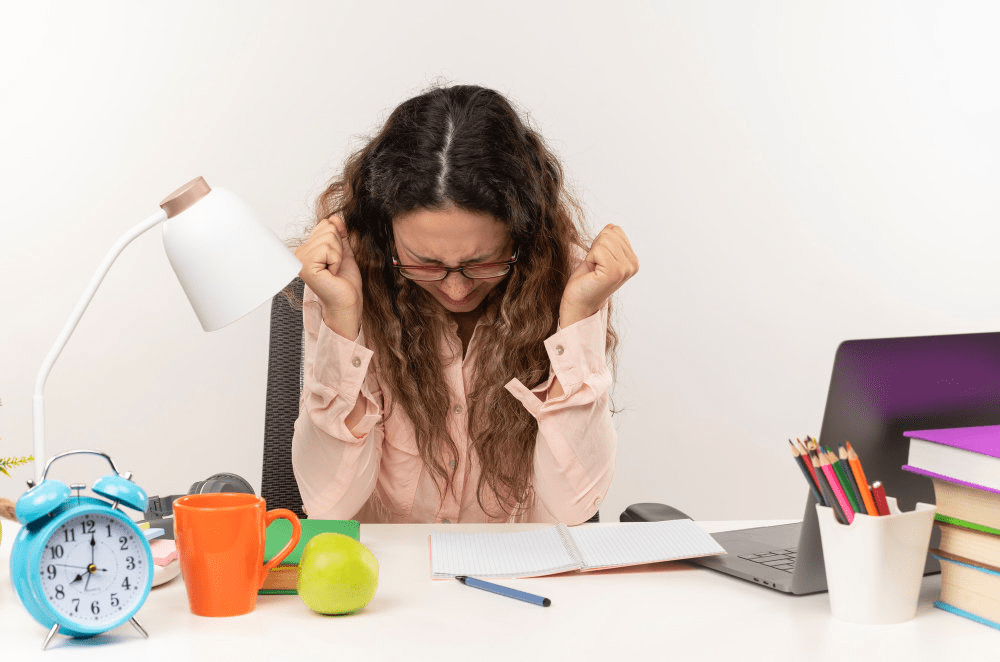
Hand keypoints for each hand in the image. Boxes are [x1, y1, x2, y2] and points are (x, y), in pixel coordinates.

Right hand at [294, 215, 363, 338]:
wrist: (347, 301)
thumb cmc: (345, 282)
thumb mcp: (344, 251)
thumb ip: (339, 234)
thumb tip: (335, 217)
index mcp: (307, 249)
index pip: (325, 224)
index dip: (338, 240)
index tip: (335, 260)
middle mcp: (299, 253)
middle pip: (327, 228)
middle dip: (339, 247)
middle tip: (335, 266)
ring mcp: (300, 259)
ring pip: (329, 237)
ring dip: (338, 255)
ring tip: (333, 270)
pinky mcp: (306, 266)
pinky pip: (328, 249)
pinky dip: (336, 261)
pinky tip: (331, 274)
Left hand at [559, 224, 638, 326]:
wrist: (579, 301)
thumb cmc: (587, 279)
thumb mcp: (601, 254)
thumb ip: (609, 239)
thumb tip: (611, 226)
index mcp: (632, 259)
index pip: (615, 230)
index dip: (600, 242)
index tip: (599, 260)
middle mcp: (632, 265)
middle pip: (609, 233)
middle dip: (596, 247)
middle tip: (595, 265)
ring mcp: (624, 269)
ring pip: (604, 240)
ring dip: (593, 253)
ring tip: (594, 269)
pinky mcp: (613, 273)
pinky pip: (598, 250)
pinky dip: (590, 258)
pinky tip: (593, 272)